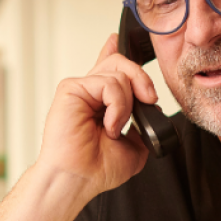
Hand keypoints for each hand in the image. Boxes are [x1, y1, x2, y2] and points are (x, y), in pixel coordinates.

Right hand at [35, 33, 158, 199]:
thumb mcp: (135, 146)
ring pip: (119, 74)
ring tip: (115, 128)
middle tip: (148, 100)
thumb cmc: (97, 169)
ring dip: (126, 105)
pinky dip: (117, 105)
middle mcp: (88, 93)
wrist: (78, 179)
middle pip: (119, 63)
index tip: (116, 40)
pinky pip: (108, 83)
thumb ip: (143, 124)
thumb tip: (149, 108)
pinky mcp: (71, 89)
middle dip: (141, 79)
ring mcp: (80, 89)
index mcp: (99, 102)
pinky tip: (108, 125)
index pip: (107, 68)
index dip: (112, 51)